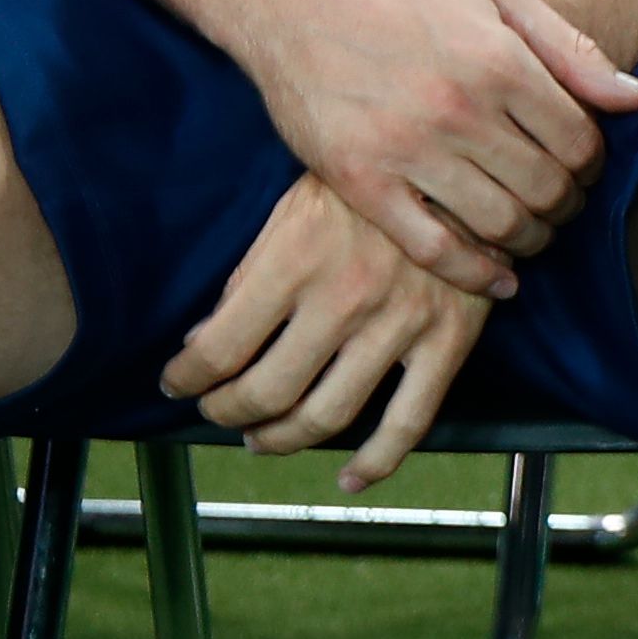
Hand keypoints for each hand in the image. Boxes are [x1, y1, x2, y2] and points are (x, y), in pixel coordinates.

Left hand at [162, 176, 494, 487]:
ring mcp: (399, 324)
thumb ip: (248, 275)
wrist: (461, 161)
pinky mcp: (448, 340)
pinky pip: (410, 420)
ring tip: (263, 438)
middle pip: (267, 391)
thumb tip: (202, 342)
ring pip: (327, 415)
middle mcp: (344, 298)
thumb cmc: (367, 181)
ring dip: (282, 439)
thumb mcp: (293, 207)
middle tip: (218, 412)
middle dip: (227, 413)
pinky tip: (350, 477)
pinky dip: (377, 461)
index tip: (176, 384)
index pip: (221, 346)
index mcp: (296, 258)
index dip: (186, 378)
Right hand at [232, 0, 637, 296]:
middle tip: (557, 205)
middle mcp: (457, 108)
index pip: (580, 143)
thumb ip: (573, 49)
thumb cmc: (407, 0)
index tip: (579, 168)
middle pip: (548, 189)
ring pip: (502, 225)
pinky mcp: (362, 183)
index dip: (591, 166)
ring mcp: (407, 149)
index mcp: (498, 61)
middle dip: (565, 206)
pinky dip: (478, 276)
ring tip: (529, 233)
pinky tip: (500, 280)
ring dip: (530, 242)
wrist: (297, 5)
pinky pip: (435, 250)